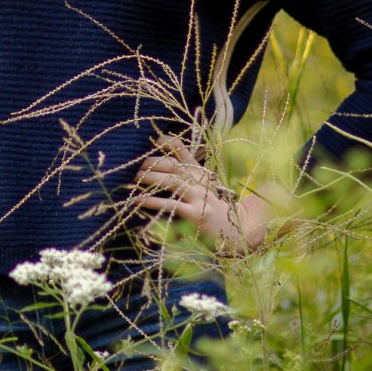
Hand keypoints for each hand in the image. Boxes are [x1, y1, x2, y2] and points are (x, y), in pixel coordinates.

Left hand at [136, 134, 267, 253]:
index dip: (165, 141)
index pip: (181, 148)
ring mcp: (199, 197)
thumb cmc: (216, 209)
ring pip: (171, 181)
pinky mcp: (196, 215)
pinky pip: (171, 205)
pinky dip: (153, 202)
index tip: (151, 140)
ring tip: (132, 181)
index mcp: (198, 171)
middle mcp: (198, 181)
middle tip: (132, 168)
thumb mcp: (205, 187)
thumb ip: (188, 176)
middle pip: (170, 164)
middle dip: (149, 164)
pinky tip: (139, 201)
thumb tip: (164, 167)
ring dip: (149, 179)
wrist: (239, 230)